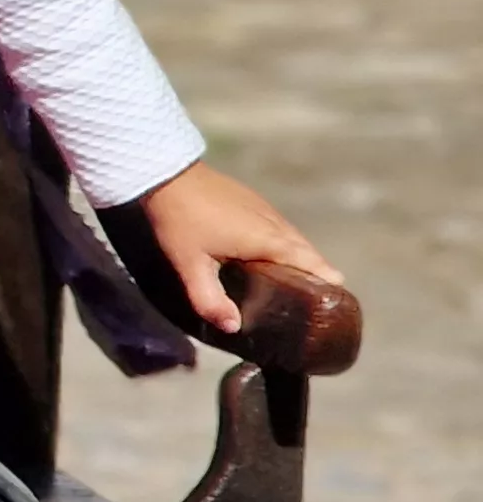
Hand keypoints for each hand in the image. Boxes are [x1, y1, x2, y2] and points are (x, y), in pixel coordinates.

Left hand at [133, 160, 338, 333]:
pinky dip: (286, 245)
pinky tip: (272, 258)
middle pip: (310, 254)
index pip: (315, 265)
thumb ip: (209, 299)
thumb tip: (233, 327)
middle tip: (316, 303)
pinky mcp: (255, 201)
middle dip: (317, 276)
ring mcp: (267, 209)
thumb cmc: (180, 221)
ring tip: (297, 285)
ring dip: (301, 259)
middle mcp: (278, 224)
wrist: (166, 174)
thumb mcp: (190, 265)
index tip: (335, 304)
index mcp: (270, 241)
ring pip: (296, 240)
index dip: (328, 284)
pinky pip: (282, 228)